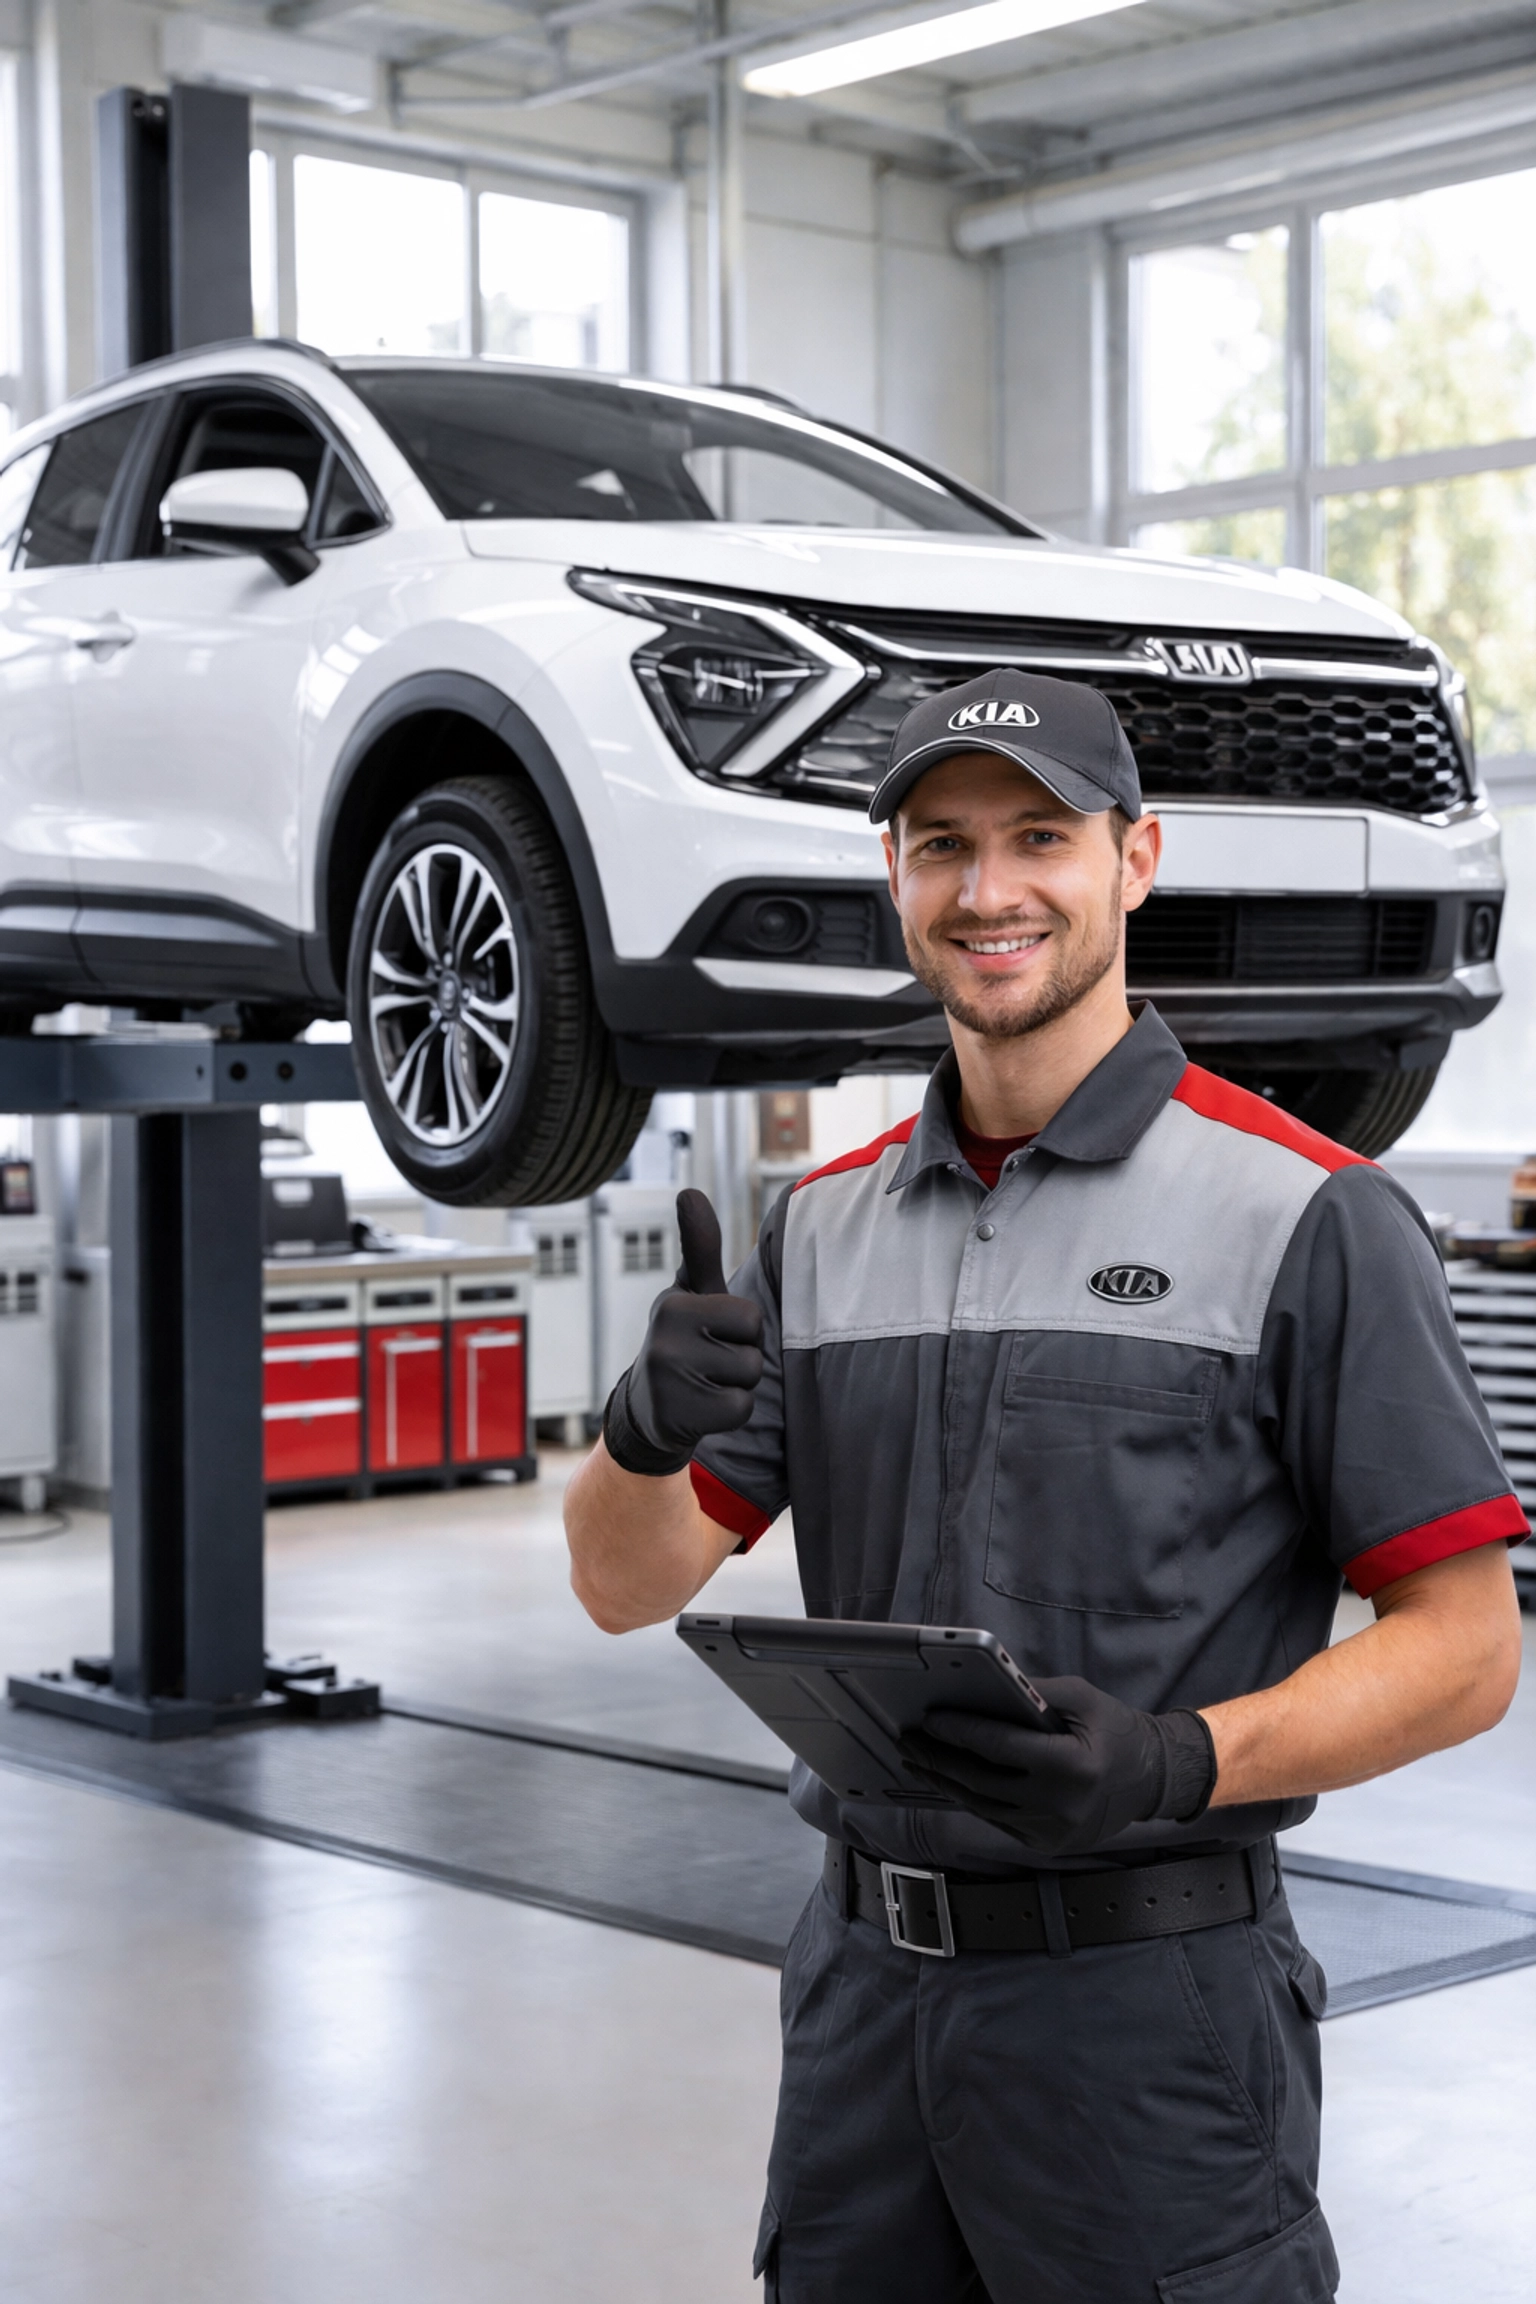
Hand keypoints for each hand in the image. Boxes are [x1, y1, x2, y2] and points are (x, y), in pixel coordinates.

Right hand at [602, 1189, 764, 1476]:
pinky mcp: (679, 1416)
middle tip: (709, 1361)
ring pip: (748, 1381)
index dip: (742, 1329)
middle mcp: (665, 1339)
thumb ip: (700, 1247)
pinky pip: (740, 1410)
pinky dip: (729, 1412)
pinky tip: (702, 1406)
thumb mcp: (691, 1294)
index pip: (750, 1317)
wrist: (649, 1409)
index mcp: (673, 1304)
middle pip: (753, 1351)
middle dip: (741, 1358)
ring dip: (735, 1386)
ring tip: (704, 1383)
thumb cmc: (683, 1340)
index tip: (713, 1334)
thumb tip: (690, 1191)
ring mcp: (670, 1380)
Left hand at [902, 1677, 1215, 1857]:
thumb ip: (1032, 1693)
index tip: (929, 1718)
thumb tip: (982, 1687)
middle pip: (981, 1781)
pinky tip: (948, 1779)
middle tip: (908, 1738)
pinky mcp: (1046, 1845)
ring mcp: (1052, 1832)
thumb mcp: (1081, 1698)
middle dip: (938, 1758)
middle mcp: (1059, 1806)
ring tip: (917, 1759)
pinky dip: (970, 1798)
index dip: (960, 1732)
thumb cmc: (1116, 1730)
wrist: (1152, 1779)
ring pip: (983, 1806)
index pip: (1000, 1748)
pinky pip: (997, 1820)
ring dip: (945, 1782)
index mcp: (1072, 1767)